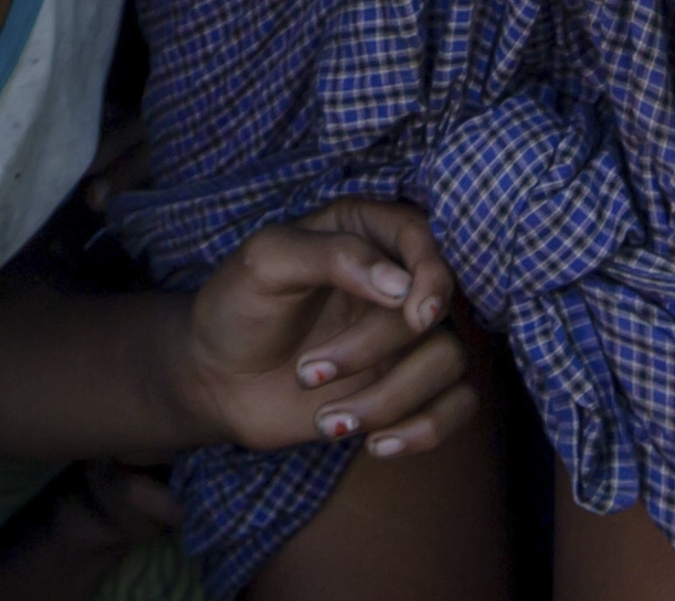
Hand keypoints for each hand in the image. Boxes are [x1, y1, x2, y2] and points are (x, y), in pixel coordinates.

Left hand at [166, 200, 474, 460]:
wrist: (216, 379)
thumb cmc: (236, 307)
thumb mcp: (265, 264)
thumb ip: (331, 256)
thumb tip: (402, 285)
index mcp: (363, 230)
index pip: (423, 237)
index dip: (431, 276)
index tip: (413, 315)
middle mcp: (395, 278)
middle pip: (433, 309)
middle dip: (374, 351)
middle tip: (309, 373)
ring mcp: (406, 335)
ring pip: (449, 361)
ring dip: (391, 400)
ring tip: (328, 420)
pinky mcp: (409, 385)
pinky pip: (458, 404)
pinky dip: (426, 430)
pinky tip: (376, 445)